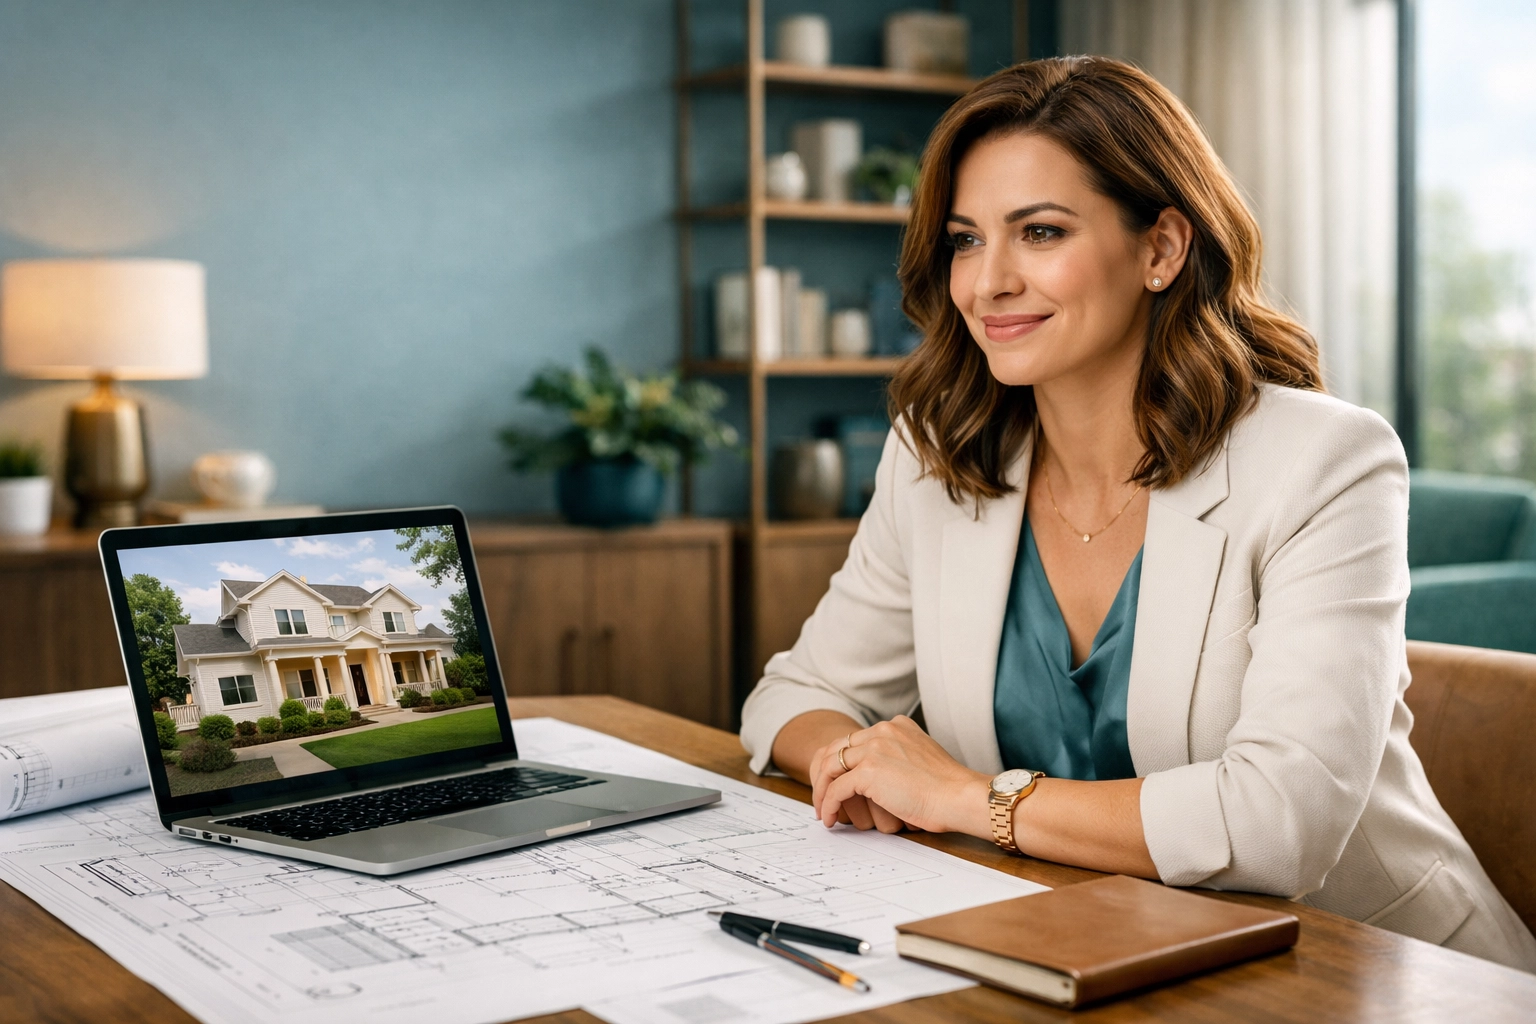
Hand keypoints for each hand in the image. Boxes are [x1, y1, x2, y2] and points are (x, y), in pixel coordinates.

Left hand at [811, 716, 991, 836]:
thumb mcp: (922, 759)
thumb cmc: (949, 789)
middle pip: (837, 749)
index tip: (836, 783)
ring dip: (822, 791)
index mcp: (896, 725)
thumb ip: (900, 758)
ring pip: (830, 767)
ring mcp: (874, 748)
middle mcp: (882, 730)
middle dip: (825, 775)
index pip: (855, 740)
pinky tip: (829, 818)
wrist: (959, 796)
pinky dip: (828, 804)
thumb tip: (882, 779)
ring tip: (822, 811)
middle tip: (822, 798)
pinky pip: (836, 788)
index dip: (840, 763)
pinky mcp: (868, 771)